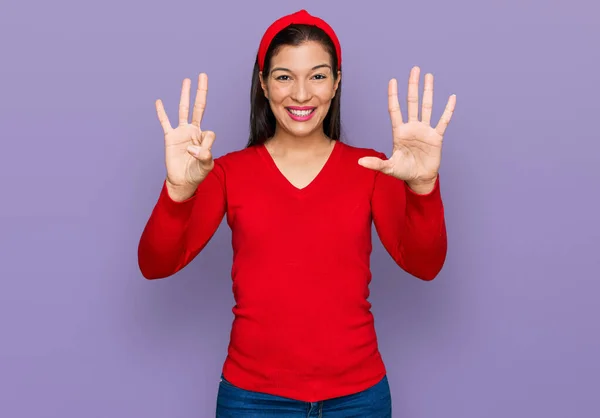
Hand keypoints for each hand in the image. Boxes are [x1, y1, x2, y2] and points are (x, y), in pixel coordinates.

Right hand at [155, 73, 215, 198]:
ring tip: (186, 80)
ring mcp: (181, 132)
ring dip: (185, 95)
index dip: (205, 145)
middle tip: (203, 76)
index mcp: (204, 137)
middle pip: (198, 107)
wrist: (182, 181)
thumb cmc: (196, 173)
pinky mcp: (170, 137)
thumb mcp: (206, 165)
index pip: (209, 133)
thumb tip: (193, 146)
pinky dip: (162, 112)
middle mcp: (193, 131)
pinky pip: (165, 122)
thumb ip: (205, 154)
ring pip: (183, 110)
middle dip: (201, 92)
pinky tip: (159, 101)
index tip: (199, 155)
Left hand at [358, 66, 455, 192]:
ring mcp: (425, 130)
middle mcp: (412, 127)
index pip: (395, 110)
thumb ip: (376, 163)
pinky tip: (451, 98)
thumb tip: (359, 162)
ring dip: (428, 92)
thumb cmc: (403, 171)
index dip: (394, 96)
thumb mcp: (388, 167)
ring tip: (429, 76)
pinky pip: (443, 121)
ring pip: (427, 107)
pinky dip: (448, 110)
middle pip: (412, 102)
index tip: (392, 81)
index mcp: (399, 132)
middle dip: (413, 86)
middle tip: (414, 69)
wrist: (419, 178)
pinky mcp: (436, 137)